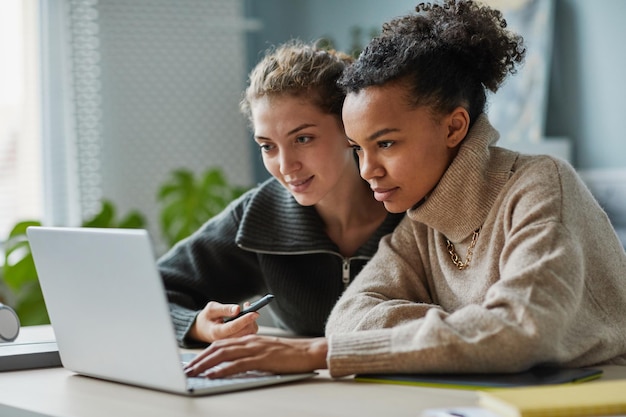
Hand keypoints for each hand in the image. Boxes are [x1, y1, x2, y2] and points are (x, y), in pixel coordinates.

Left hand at [183, 335, 327, 377]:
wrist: (308, 352)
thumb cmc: (289, 354)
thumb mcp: (266, 351)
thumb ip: (250, 355)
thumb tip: (235, 365)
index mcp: (249, 339)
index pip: (221, 344)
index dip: (204, 353)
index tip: (193, 362)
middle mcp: (249, 341)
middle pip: (218, 348)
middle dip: (199, 359)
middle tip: (187, 369)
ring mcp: (254, 349)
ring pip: (223, 354)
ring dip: (205, 364)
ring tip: (193, 372)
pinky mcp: (261, 359)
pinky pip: (237, 364)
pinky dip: (222, 369)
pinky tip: (212, 375)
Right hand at [188, 301, 258, 342]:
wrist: (201, 330)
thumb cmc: (207, 318)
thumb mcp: (211, 309)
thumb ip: (224, 309)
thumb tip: (237, 309)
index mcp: (216, 332)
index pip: (233, 327)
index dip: (245, 319)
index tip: (254, 313)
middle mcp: (225, 341)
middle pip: (244, 333)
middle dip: (250, 320)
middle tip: (249, 307)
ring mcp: (231, 344)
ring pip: (249, 335)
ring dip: (251, 323)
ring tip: (247, 312)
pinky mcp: (236, 343)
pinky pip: (248, 336)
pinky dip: (251, 326)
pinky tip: (246, 319)